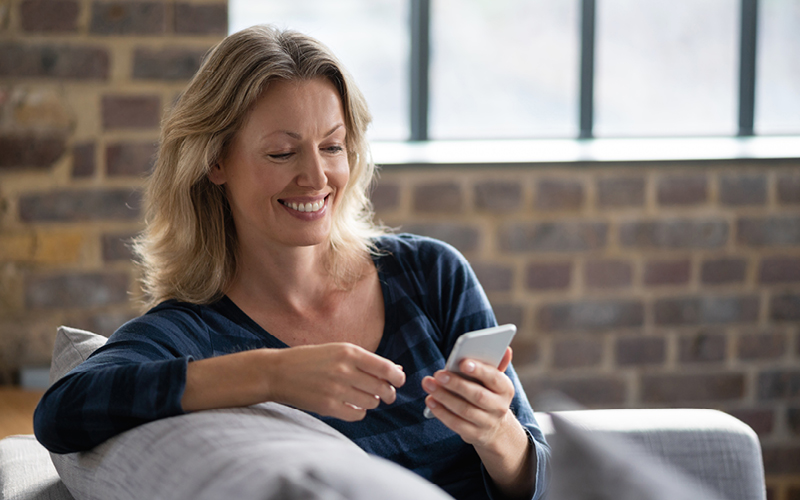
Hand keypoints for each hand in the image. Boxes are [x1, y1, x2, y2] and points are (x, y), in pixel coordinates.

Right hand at [267, 343, 405, 420]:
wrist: (278, 372)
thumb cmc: (311, 359)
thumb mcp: (338, 350)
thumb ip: (366, 360)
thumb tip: (397, 371)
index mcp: (349, 352)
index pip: (386, 368)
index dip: (397, 377)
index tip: (399, 381)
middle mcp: (344, 370)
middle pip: (382, 388)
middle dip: (388, 393)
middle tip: (385, 394)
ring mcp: (336, 389)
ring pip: (372, 402)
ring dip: (372, 402)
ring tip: (363, 397)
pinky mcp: (328, 406)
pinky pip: (357, 414)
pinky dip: (359, 412)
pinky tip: (352, 405)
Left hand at [422, 347, 534, 497]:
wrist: (496, 428)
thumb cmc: (489, 394)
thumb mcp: (495, 380)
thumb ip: (496, 364)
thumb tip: (506, 349)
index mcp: (506, 389)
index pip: (494, 378)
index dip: (479, 370)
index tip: (463, 362)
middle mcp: (499, 407)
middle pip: (477, 395)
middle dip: (456, 384)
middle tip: (438, 373)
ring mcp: (487, 423)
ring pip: (464, 410)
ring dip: (444, 396)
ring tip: (428, 384)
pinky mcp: (474, 435)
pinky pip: (456, 424)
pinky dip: (441, 412)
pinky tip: (430, 400)